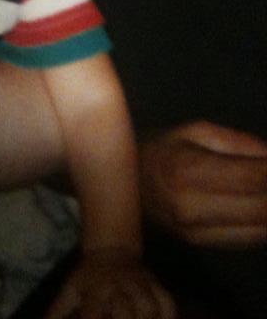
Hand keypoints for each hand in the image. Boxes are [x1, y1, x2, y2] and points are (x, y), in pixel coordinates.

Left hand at [45, 249, 175, 318]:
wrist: (111, 249)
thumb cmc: (88, 278)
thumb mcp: (70, 291)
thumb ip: (57, 313)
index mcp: (95, 289)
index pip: (92, 312)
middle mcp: (118, 286)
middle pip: (124, 310)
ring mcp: (139, 285)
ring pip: (149, 307)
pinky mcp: (156, 285)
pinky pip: (167, 303)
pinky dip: (168, 315)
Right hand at [140, 121, 266, 245]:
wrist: (125, 184)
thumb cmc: (161, 148)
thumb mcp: (195, 131)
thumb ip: (238, 143)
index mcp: (188, 171)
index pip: (253, 177)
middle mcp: (192, 207)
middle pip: (261, 208)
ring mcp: (196, 232)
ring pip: (260, 229)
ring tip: (266, 191)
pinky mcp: (201, 245)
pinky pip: (249, 239)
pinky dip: (265, 224)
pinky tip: (262, 208)